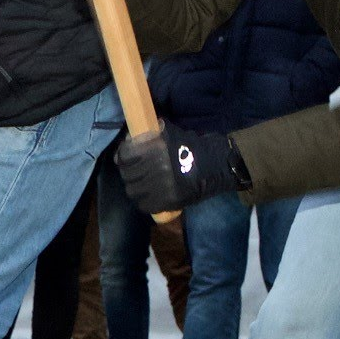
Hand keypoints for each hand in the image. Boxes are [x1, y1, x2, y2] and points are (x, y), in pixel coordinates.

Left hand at [113, 124, 244, 215]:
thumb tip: (130, 138)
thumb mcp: (171, 134)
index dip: (122, 156)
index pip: (125, 155)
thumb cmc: (193, 147)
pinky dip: (144, 201)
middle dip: (128, 172)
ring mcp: (161, 187)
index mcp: (156, 148)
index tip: (125, 156)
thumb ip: (150, 135)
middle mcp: (156, 167)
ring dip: (135, 187)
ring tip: (141, 184)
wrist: (218, 165)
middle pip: (127, 175)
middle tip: (134, 171)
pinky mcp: (168, 202)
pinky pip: (145, 205)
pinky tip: (149, 196)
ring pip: (133, 191)